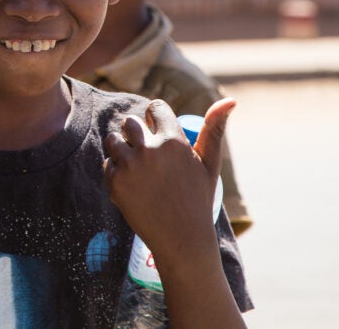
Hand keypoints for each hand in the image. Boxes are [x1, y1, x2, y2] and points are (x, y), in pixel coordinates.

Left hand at [103, 98, 235, 263]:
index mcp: (173, 140)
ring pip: (113, 140)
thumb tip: (230, 99)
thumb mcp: (209, 164)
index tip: (158, 128)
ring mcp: (129, 166)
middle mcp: (149, 149)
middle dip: (136, 132)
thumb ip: (214, 129)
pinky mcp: (114, 182)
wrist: (181, 238)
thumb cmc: (198, 198)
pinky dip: (116, 172)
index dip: (155, 117)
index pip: (154, 108)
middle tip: (146, 151)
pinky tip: (132, 184)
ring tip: (137, 165)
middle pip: (130, 122)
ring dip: (121, 148)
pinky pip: (108, 164)